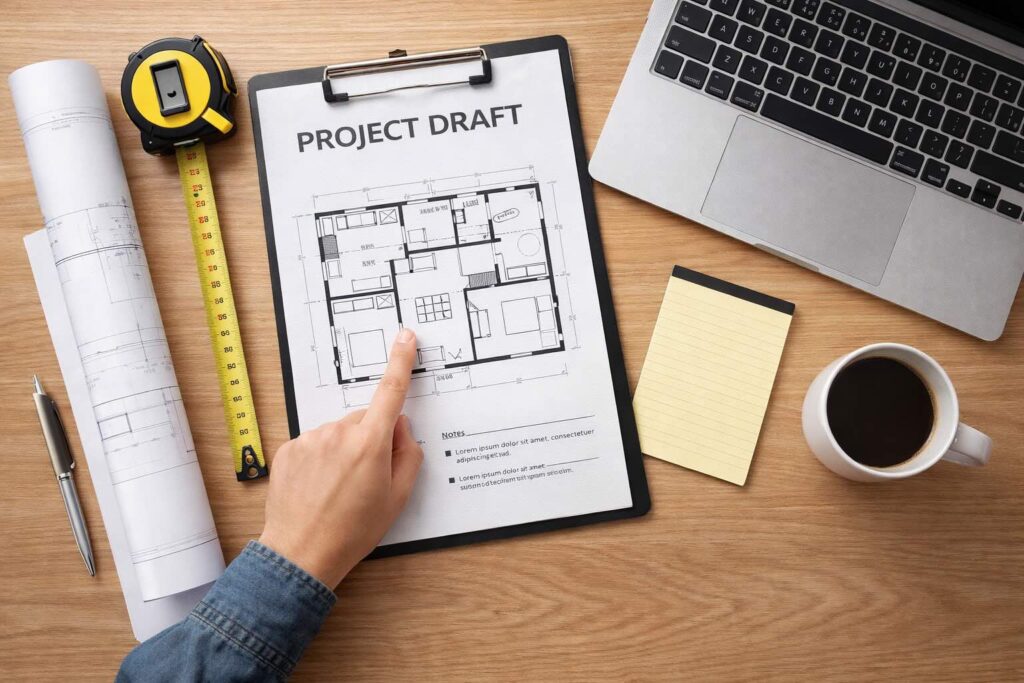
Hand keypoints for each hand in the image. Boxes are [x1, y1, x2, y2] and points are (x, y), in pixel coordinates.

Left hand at [259, 329, 422, 587]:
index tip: (406, 338)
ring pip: (339, 433)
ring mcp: (310, 440)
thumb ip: (409, 455)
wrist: (301, 553)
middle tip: (367, 478)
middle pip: (365, 421)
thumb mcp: (398, 497)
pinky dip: (320, 459)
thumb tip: (401, 428)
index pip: (391, 392)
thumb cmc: (353, 531)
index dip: (401, 362)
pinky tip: (319, 487)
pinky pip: (314, 444)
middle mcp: (339, 433)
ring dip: (343, 451)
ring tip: (338, 489)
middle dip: (371, 439)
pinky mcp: (289, 449)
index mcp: (371, 444)